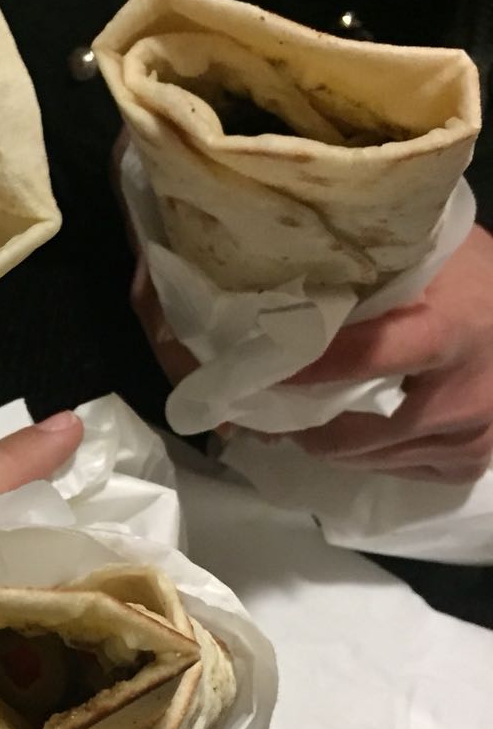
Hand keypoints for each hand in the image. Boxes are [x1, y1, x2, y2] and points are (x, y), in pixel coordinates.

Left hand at [281, 224, 492, 483]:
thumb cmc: (475, 281)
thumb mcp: (430, 259)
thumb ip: (371, 274)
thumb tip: (290, 285)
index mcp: (447, 331)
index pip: (366, 356)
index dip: (310, 368)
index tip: (258, 370)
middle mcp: (465, 395)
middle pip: (364, 433)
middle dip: (308, 426)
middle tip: (265, 410)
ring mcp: (473, 436)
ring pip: (377, 458)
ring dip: (331, 446)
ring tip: (295, 421)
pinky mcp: (471, 460)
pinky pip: (403, 470)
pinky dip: (368, 457)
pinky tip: (349, 437)